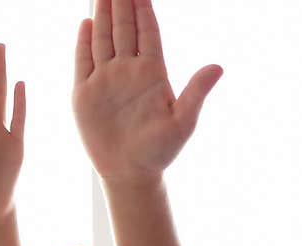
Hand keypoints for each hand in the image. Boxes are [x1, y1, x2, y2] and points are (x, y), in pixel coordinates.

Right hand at [72, 0, 221, 183]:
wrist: (130, 174)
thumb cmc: (160, 152)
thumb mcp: (183, 123)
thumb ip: (196, 93)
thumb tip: (218, 67)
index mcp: (153, 73)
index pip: (148, 31)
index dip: (144, 8)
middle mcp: (128, 71)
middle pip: (124, 28)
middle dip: (120, 2)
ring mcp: (106, 80)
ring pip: (104, 38)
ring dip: (103, 14)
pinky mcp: (85, 94)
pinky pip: (83, 61)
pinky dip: (83, 42)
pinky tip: (86, 23)